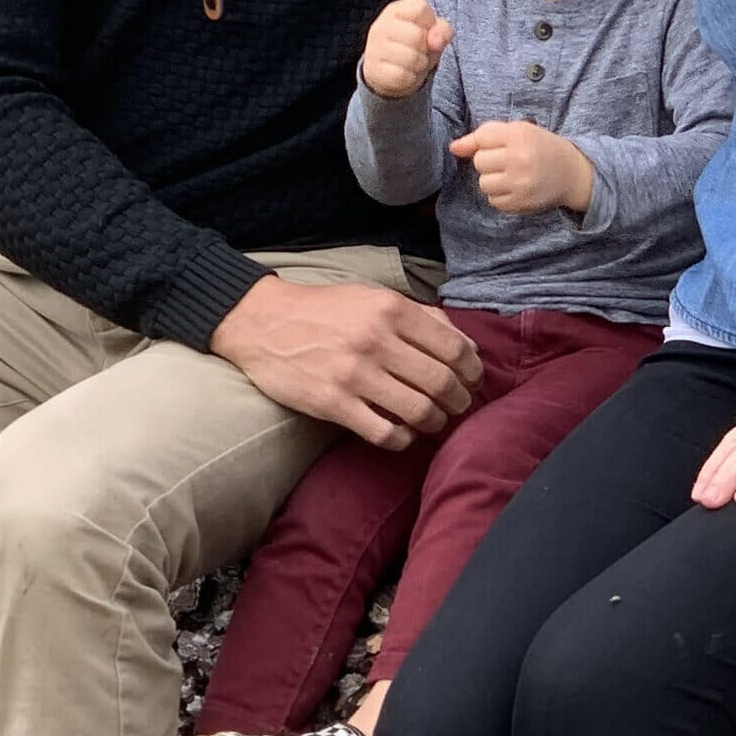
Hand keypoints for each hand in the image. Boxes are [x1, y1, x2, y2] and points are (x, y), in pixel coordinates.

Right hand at [212, 277, 482, 449]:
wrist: (262, 323)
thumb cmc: (323, 310)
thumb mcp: (372, 297)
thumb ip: (419, 316)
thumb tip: (465, 345)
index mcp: (390, 309)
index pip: (454, 348)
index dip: (472, 370)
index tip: (472, 380)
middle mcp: (376, 339)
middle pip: (441, 382)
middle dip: (459, 400)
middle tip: (457, 405)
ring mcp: (354, 374)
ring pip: (419, 411)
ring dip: (435, 422)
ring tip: (432, 421)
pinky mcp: (333, 403)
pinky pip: (385, 434)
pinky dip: (403, 439)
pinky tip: (401, 432)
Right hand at [360, 0, 450, 100]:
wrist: (388, 73)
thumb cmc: (413, 46)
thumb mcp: (432, 33)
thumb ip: (442, 30)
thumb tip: (437, 41)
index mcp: (396, 10)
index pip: (420, 9)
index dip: (430, 23)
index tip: (425, 31)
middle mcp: (381, 26)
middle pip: (418, 35)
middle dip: (426, 48)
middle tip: (419, 51)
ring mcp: (374, 48)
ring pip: (412, 58)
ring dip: (420, 66)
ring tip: (413, 64)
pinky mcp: (374, 71)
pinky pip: (403, 76)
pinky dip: (410, 79)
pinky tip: (405, 75)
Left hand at [451, 120, 592, 217]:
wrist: (572, 173)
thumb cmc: (540, 148)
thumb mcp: (518, 131)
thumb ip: (484, 136)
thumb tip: (453, 148)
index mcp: (519, 134)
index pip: (481, 138)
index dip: (485, 144)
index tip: (499, 146)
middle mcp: (519, 158)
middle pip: (479, 162)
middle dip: (489, 162)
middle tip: (508, 161)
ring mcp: (520, 182)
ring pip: (483, 183)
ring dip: (493, 181)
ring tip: (511, 176)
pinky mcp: (521, 202)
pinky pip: (493, 201)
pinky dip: (500, 196)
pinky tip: (516, 188)